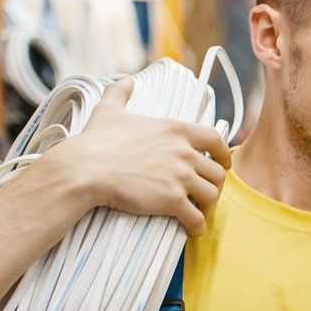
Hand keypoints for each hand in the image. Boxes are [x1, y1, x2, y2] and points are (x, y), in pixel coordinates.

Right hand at [37, 78, 230, 233]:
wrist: (86, 168)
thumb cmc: (96, 141)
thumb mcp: (110, 110)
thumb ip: (121, 93)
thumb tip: (126, 81)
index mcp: (176, 129)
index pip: (215, 139)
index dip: (223, 153)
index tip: (224, 162)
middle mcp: (184, 152)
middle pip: (217, 172)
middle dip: (213, 184)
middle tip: (204, 192)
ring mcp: (180, 177)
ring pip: (212, 195)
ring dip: (207, 205)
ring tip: (198, 210)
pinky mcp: (172, 200)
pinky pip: (197, 218)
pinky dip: (197, 226)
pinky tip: (192, 229)